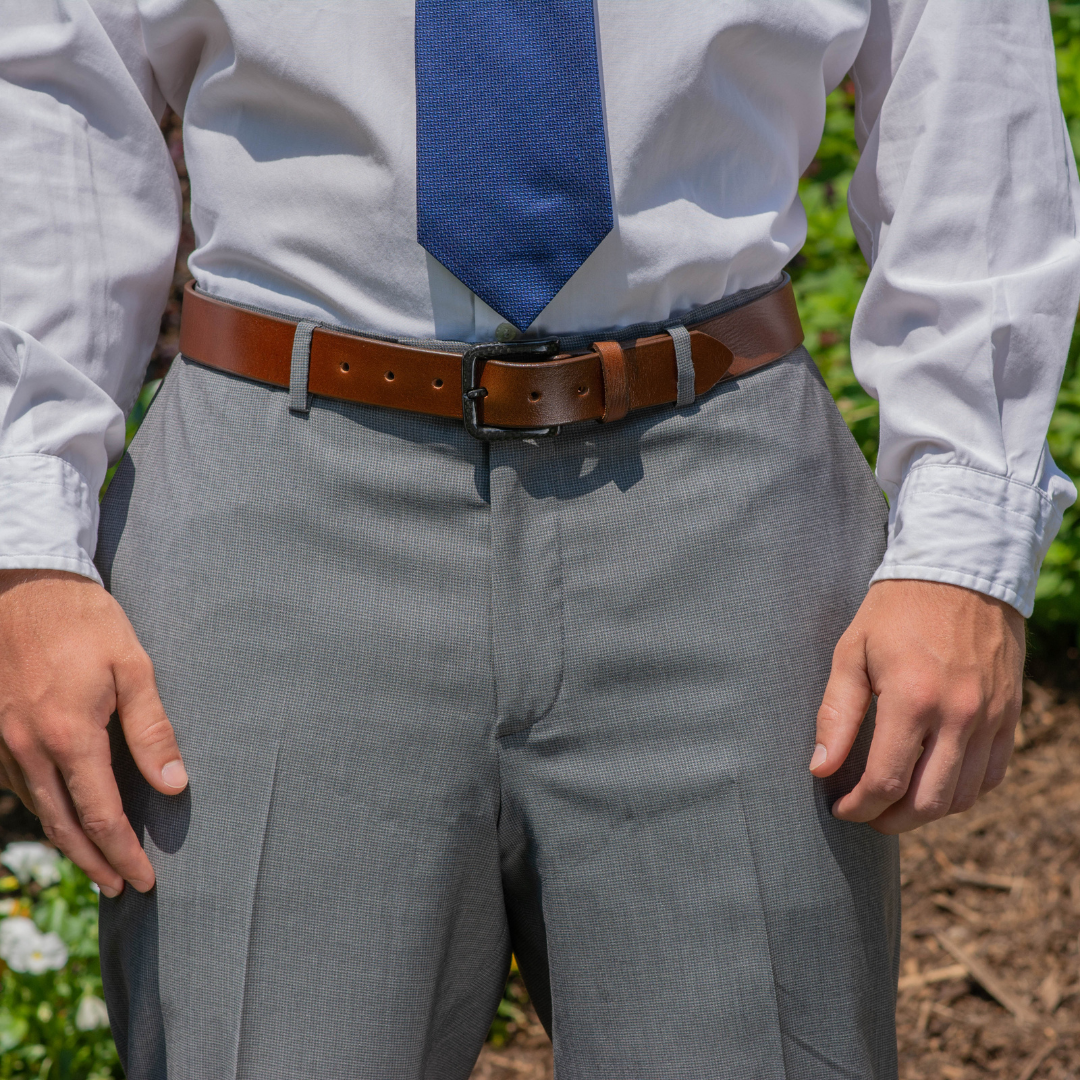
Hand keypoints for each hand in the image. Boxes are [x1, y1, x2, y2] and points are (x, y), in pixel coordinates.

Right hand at [0, 570, 186, 894]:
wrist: (23, 582)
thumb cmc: (86, 620)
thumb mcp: (133, 666)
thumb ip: (152, 730)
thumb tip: (173, 786)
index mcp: (69, 736)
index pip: (101, 815)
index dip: (122, 853)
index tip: (144, 880)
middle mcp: (28, 747)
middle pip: (62, 825)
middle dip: (93, 862)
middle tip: (119, 888)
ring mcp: (2, 739)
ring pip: (34, 808)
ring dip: (64, 840)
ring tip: (93, 860)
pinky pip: (14, 783)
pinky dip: (39, 807)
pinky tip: (57, 812)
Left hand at [810, 579, 1023, 833]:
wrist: (960, 573)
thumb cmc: (895, 611)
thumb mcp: (852, 653)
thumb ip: (837, 714)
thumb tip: (820, 769)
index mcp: (913, 699)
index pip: (886, 781)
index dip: (859, 807)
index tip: (840, 809)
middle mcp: (958, 716)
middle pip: (927, 802)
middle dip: (890, 820)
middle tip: (866, 815)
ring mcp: (990, 718)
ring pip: (963, 797)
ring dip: (926, 812)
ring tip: (895, 804)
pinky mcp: (1009, 715)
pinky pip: (991, 775)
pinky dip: (962, 792)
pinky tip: (934, 784)